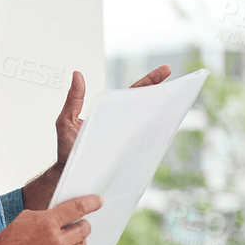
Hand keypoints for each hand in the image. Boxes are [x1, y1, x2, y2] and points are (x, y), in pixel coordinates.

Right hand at [0, 194, 101, 244]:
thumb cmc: (9, 242)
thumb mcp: (26, 219)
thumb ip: (49, 216)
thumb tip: (69, 215)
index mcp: (47, 223)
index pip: (77, 208)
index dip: (91, 203)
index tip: (98, 201)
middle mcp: (56, 242)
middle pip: (84, 229)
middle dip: (83, 225)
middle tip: (80, 224)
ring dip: (77, 242)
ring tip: (68, 240)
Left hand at [52, 66, 171, 167]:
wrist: (71, 175)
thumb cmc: (68, 149)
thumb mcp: (66, 121)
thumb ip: (73, 99)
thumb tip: (77, 74)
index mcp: (110, 112)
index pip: (133, 93)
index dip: (150, 81)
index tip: (166, 70)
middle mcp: (122, 124)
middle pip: (145, 106)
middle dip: (163, 95)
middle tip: (177, 87)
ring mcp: (128, 140)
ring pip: (148, 125)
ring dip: (163, 117)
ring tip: (175, 107)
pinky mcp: (130, 156)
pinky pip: (146, 146)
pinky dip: (156, 140)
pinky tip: (164, 135)